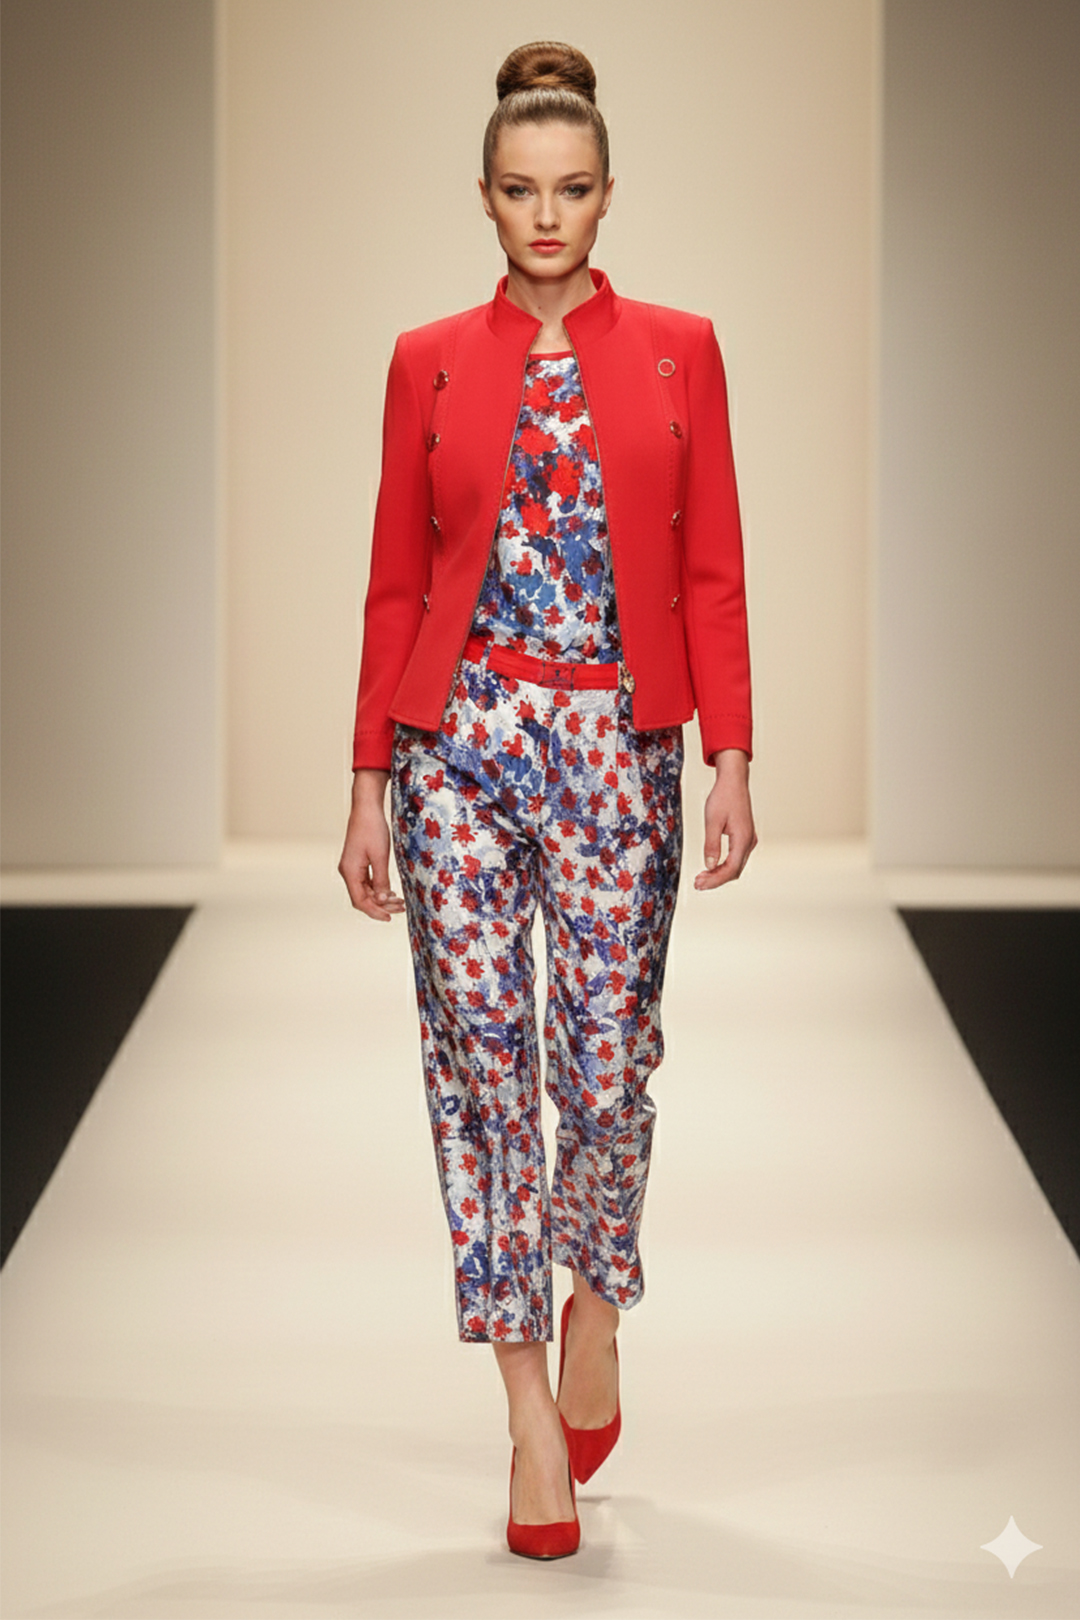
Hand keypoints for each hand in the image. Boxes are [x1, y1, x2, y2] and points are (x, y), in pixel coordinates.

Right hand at [338, 769, 406, 920]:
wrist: (367, 808)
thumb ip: (380, 880)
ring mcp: (352, 868)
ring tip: (399, 901)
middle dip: (381, 906)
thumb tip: (381, 900)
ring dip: (381, 898)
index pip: (360, 901)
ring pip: (366, 891)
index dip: (374, 912)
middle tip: (401, 908)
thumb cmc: (372, 829)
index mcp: (349, 872)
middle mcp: (348, 872)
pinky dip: (379, 889)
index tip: (389, 917)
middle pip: (363, 898)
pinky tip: (391, 892)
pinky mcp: (358, 863)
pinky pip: (367, 882)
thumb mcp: (380, 856)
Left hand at [694, 749, 756, 890]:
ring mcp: (748, 840)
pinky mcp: (744, 837)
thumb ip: (711, 844)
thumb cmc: (723, 798)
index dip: (715, 880)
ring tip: (701, 878)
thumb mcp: (712, 821)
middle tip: (697, 884)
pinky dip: (724, 865)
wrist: (733, 781)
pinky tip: (711, 867)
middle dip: (716, 880)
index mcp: (743, 839)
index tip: (699, 884)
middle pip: (734, 870)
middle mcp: (749, 842)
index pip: (730, 869)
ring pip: (736, 865)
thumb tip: (709, 865)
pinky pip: (736, 857)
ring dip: (719, 874)